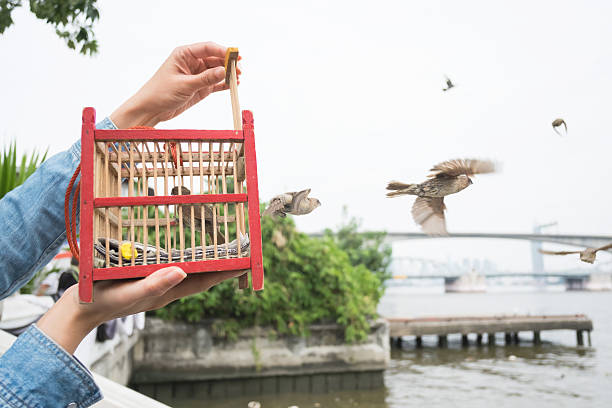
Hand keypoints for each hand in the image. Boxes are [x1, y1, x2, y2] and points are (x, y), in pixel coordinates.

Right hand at [36, 267, 244, 352]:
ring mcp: (157, 283)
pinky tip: (189, 252)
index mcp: (166, 292)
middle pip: (202, 275)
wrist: (78, 310)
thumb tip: (182, 272)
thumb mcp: (126, 292)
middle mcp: (166, 287)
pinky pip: (173, 267)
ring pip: (190, 271)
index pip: (204, 281)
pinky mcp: (146, 277)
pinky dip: (187, 259)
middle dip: (223, 264)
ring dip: (208, 260)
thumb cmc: (100, 301)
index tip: (246, 259)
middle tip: (242, 248)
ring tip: (225, 248)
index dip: (226, 271)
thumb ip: (153, 285)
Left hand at [110, 42, 240, 128]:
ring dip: (228, 74)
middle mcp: (192, 62)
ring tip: (238, 78)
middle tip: (239, 69)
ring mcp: (197, 75)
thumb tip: (223, 71)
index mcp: (184, 54)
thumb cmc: (160, 92)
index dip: (222, 50)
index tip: (234, 55)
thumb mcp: (184, 85)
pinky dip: (224, 84)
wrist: (151, 109)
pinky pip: (215, 83)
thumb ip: (205, 79)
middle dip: (228, 63)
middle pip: (215, 59)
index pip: (207, 48)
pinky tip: (233, 85)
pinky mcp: (200, 87)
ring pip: (217, 71)